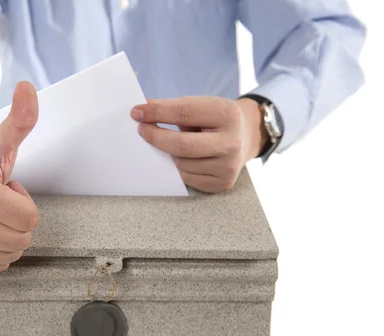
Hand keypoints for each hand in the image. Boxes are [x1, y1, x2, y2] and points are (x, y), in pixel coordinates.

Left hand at [131, 97, 267, 192]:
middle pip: (182, 145)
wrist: (246, 136)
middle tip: (141, 130)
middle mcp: (231, 142)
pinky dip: (180, 168)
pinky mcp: (222, 183)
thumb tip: (142, 111)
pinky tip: (188, 158)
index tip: (137, 112)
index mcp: (227, 114)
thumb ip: (173, 107)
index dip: (157, 113)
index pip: (184, 113)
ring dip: (171, 154)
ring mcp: (228, 166)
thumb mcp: (201, 105)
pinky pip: (187, 178)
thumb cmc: (215, 119)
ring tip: (179, 144)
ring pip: (181, 163)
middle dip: (156, 137)